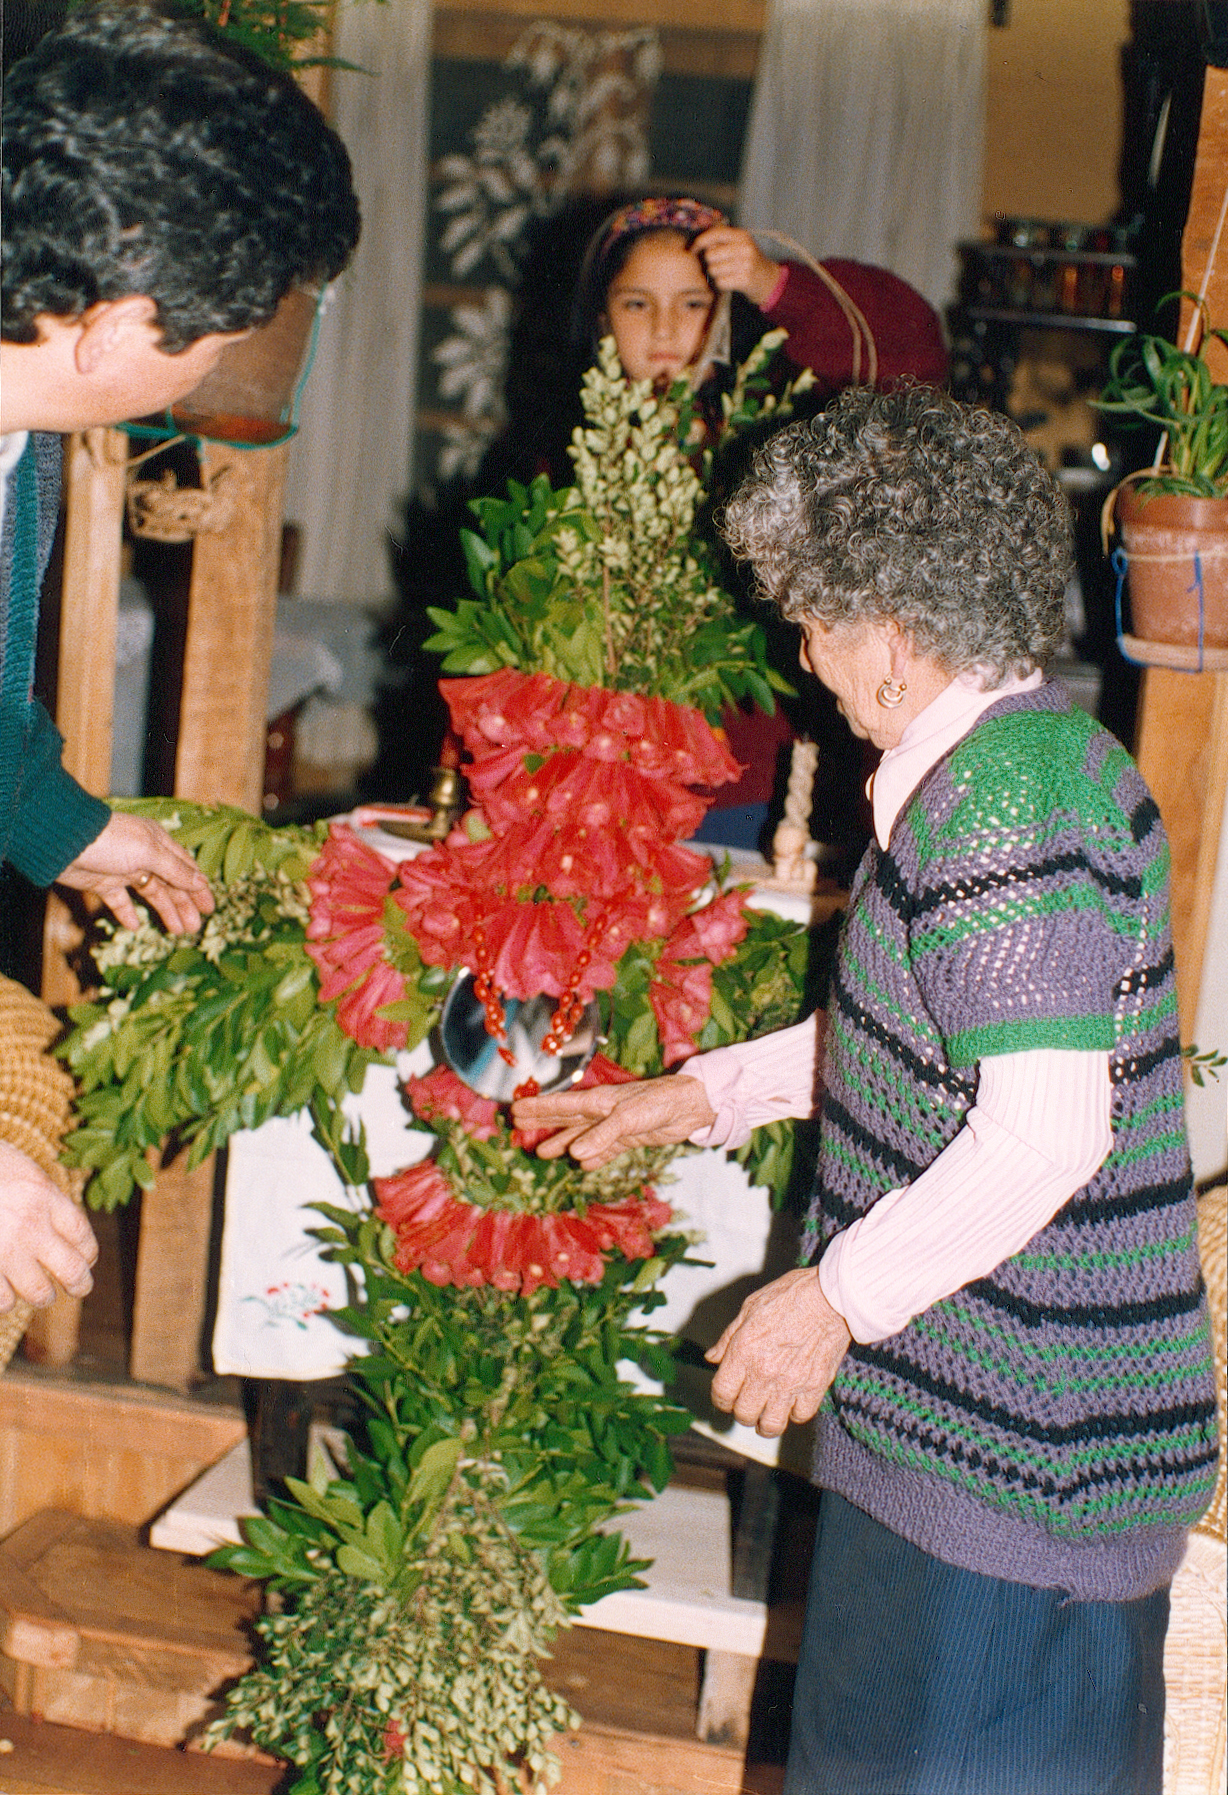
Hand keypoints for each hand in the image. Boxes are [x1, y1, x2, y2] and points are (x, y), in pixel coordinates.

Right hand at [0, 1142, 97, 1311]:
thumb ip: (40, 1195)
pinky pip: (3, 1300)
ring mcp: (5, 1251)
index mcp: (44, 1196)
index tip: (86, 1259)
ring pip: (39, 1292)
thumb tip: (58, 1222)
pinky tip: (4, 1293)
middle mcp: (30, 1226)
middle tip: (79, 1288)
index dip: (88, 1252)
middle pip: (72, 1269)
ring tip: (38, 1293)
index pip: (82, 1234)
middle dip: (80, 1284)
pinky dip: (5, 1300)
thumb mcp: (18, 1168)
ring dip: (41, 1295)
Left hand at [56, 811, 213, 933]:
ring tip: (177, 932)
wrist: (64, 843)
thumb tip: (201, 882)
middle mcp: (143, 856)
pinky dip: (128, 914)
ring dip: (164, 912)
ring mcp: (123, 870)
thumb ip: (176, 870)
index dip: (198, 888)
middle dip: (184, 905)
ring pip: (150, 894)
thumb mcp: (149, 853)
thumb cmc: (112, 842)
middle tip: (195, 928)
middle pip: (170, 884)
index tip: (210, 908)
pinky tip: (136, 927)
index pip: (185, 867)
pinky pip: (120, 901)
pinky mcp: (103, 883)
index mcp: (158, 842)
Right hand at [511, 1074, 715, 1168]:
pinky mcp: (629, 1138)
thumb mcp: (628, 1118)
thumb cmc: (659, 1103)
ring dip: (562, 1143)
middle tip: (516, 1125)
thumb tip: (575, 1156)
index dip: (538, 1108)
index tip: (515, 1109)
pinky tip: (582, 1165)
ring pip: (581, 1135)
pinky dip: (592, 1157)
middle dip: (542, 1122)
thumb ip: (602, 1136)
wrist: (690, 1107)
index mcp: (598, 1101)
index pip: (561, 1105)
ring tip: (541, 1153)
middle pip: (565, 1118)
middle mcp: (602, 1112)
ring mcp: (614, 1126)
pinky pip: (604, 1150)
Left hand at [691, 226, 781, 308]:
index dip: (700, 241)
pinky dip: (721, 284)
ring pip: (713, 269)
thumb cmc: (749, 261)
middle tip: (719, 265)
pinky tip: (730, 282)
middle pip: (710, 254)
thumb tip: (697, 243)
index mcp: (742, 236)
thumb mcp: (741, 244)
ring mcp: (746, 264)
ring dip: (716, 274)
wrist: (768, 279)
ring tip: (727, 273)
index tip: (693, 249)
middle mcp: (745, 248)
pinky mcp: (744, 280)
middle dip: (710, 262)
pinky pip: (720, 282)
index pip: (715, 234)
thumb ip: (723, 240)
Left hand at [706, 1266, 850, 1436]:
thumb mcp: (750, 1308)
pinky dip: (794, 1413)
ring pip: (771, 1425)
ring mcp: (791, 1383)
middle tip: (747, 1403)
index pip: (722, 1394)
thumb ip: (728, 1337)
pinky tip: (792, 1401)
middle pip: (744, 1414)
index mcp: (744, 1352)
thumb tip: (713, 1357)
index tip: (726, 1397)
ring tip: (766, 1414)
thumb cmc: (790, 1296)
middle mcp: (765, 1373)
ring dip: (765, 1422)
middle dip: (741, 1411)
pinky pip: (800, 1416)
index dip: (720, 1400)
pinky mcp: (815, 1387)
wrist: (830, 1298)